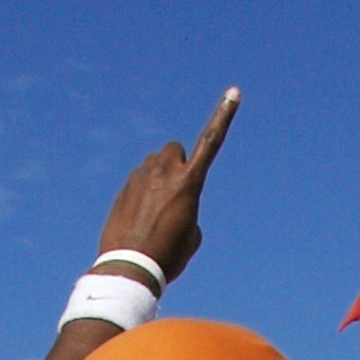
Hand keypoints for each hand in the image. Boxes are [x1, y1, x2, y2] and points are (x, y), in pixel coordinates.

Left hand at [94, 89, 238, 289]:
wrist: (130, 268)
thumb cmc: (168, 256)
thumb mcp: (191, 235)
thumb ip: (188, 209)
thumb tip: (173, 205)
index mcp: (189, 182)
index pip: (211, 141)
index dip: (224, 115)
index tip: (234, 92)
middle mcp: (165, 172)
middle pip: (175, 150)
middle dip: (177, 162)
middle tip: (175, 191)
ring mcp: (141, 177)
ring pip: (154, 165)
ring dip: (158, 178)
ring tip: (155, 214)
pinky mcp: (124, 188)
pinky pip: (138, 182)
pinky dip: (142, 194)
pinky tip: (138, 221)